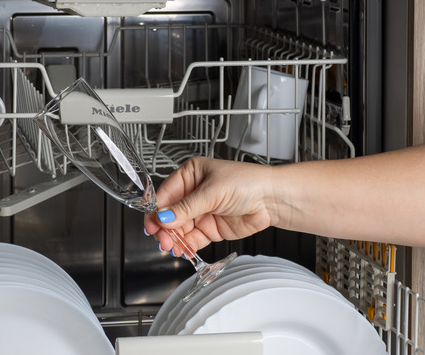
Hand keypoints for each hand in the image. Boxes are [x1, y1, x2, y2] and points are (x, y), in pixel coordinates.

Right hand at [144, 156, 279, 255]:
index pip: (166, 194)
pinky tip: (183, 250)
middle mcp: (193, 193)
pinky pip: (193, 239)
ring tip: (173, 247)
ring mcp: (201, 212)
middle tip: (162, 239)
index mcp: (191, 175)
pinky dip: (186, 246)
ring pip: (179, 229)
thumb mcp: (212, 192)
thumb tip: (164, 217)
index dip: (157, 210)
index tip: (152, 224)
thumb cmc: (248, 182)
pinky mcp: (210, 228)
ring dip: (174, 239)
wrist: (271, 199)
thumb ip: (187, 208)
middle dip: (165, 228)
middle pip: (170, 214)